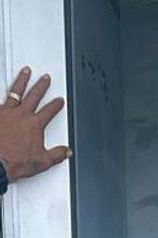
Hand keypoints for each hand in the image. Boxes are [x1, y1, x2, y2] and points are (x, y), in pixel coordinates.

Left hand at [0, 68, 70, 183]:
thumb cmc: (16, 161)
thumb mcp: (42, 161)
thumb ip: (56, 155)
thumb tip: (66, 152)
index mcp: (35, 125)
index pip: (49, 111)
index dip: (56, 105)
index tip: (59, 100)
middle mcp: (22, 114)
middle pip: (34, 95)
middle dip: (42, 86)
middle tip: (45, 78)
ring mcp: (7, 112)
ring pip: (16, 91)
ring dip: (22, 80)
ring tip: (25, 72)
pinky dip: (1, 94)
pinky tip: (2, 90)